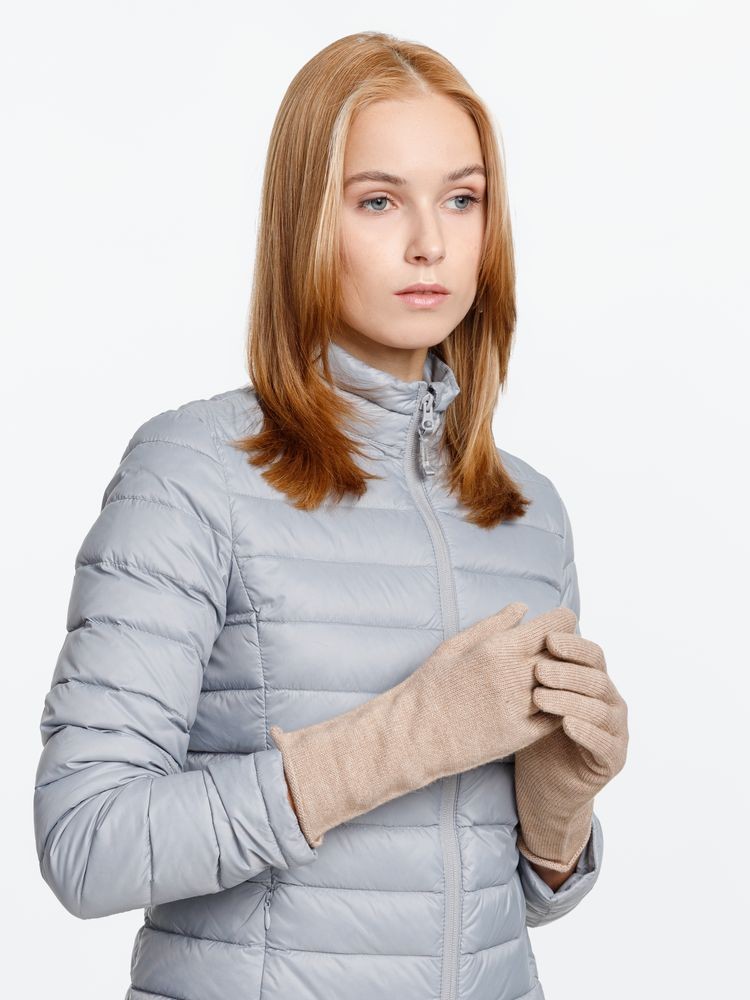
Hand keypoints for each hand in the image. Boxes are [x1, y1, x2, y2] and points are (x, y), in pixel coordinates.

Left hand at [514, 630, 628, 871]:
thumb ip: (535, 669)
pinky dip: (586, 732)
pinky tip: (566, 725)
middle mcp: (610, 702)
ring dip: (570, 700)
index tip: (547, 639)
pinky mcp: (613, 760)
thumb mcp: (532, 697)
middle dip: (567, 672)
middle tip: (538, 670)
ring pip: (600, 709)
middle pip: (596, 679)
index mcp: (594, 682)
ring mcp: (616, 731)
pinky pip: (605, 743)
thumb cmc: (536, 734)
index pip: (592, 655)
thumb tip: (519, 625)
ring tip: (541, 698)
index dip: (573, 645)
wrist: (544, 785)